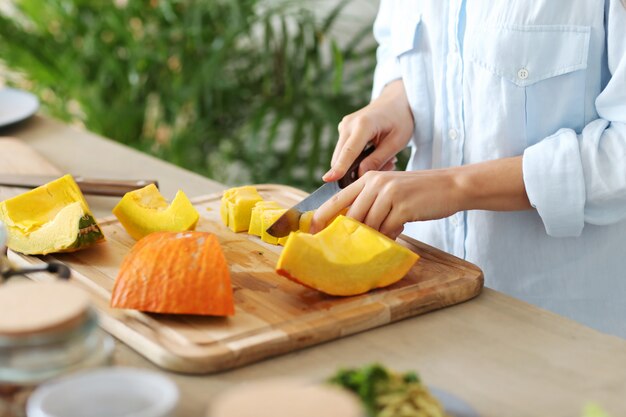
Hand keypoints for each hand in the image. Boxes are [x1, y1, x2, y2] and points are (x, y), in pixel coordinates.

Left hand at [311, 169, 462, 238]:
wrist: (451, 186)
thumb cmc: (420, 192)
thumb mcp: (391, 190)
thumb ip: (371, 203)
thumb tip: (350, 227)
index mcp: (369, 178)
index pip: (337, 198)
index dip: (321, 216)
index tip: (311, 232)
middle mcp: (376, 182)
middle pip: (351, 216)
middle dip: (349, 234)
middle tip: (346, 249)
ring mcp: (389, 193)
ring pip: (369, 225)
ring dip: (374, 237)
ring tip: (381, 240)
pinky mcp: (402, 206)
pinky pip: (387, 230)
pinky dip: (390, 237)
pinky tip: (396, 236)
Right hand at [323, 80, 413, 181]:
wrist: (396, 101)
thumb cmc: (401, 120)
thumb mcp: (397, 141)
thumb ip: (378, 159)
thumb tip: (359, 174)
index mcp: (364, 124)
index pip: (349, 151)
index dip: (339, 167)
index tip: (328, 179)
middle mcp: (348, 124)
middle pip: (341, 157)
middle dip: (356, 171)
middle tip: (388, 166)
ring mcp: (344, 127)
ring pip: (342, 156)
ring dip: (358, 166)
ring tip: (387, 159)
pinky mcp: (344, 131)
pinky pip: (345, 152)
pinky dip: (358, 159)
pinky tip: (378, 154)